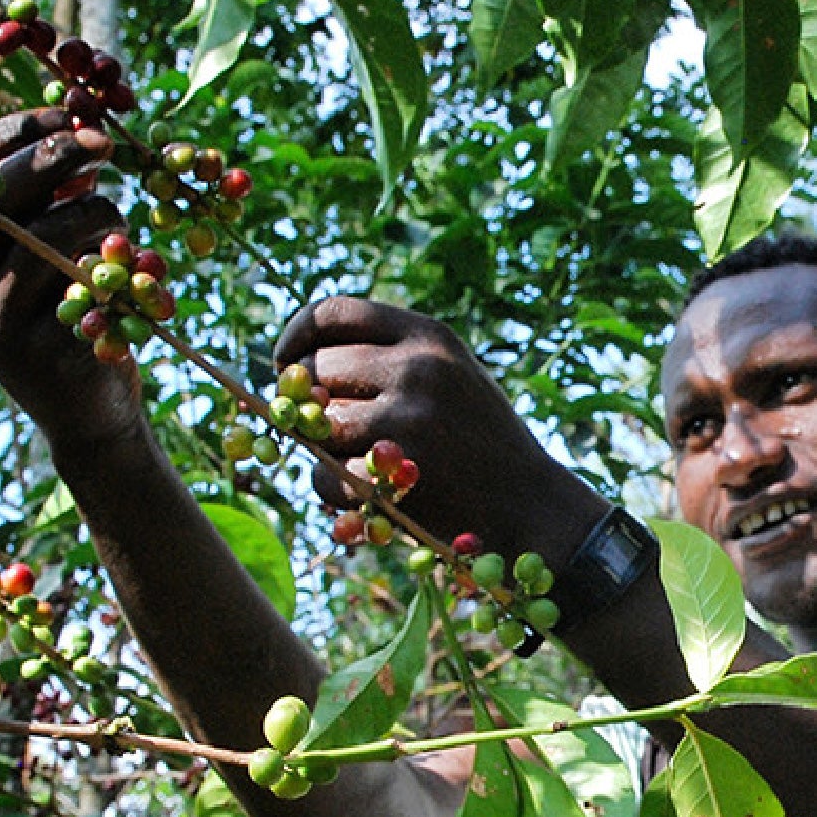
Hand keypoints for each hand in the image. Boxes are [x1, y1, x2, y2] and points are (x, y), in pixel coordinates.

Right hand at [0, 109, 144, 451]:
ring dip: (97, 212)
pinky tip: (128, 266)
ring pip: (46, 234)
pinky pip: (81, 282)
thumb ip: (45, 206)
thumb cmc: (67, 320)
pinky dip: (112, 261)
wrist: (86, 417)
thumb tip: (78, 137)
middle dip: (57, 154)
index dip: (19, 131)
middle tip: (104, 144)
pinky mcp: (35, 349)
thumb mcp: (41, 260)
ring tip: (118, 223)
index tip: (70, 113)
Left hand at [274, 296, 593, 553]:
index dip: (297, 336)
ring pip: (315, 427)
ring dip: (318, 451)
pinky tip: (362, 497)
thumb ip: (392, 360)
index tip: (284, 362)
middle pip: (316, 371)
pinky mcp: (396, 472)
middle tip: (310, 427)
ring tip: (346, 466)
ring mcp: (406, 418)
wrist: (532, 504)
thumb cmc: (484, 443)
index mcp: (429, 336)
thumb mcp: (453, 377)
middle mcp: (417, 367)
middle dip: (302, 402)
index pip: (334, 312)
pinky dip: (333, 492)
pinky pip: (326, 475)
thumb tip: (304, 363)